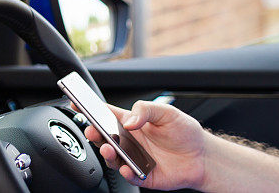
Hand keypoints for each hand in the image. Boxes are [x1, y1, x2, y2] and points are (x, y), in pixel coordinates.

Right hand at [72, 100, 207, 189]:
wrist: (201, 155)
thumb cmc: (185, 132)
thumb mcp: (168, 113)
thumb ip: (147, 110)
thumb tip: (128, 120)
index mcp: (133, 123)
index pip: (108, 115)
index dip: (91, 109)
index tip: (77, 102)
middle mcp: (130, 141)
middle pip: (104, 137)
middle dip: (94, 133)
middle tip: (92, 129)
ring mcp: (134, 158)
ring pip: (112, 157)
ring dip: (108, 153)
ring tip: (110, 148)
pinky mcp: (141, 175)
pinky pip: (128, 175)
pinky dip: (125, 172)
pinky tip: (128, 167)